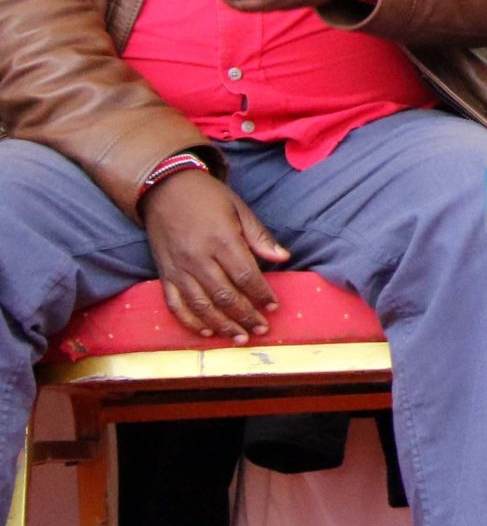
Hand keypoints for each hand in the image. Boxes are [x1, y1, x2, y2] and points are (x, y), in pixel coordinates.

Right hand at [140, 169, 290, 341]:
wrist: (163, 188)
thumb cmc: (207, 197)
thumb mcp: (239, 209)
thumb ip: (260, 237)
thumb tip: (284, 258)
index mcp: (221, 240)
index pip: (246, 276)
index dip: (261, 294)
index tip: (274, 306)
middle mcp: (198, 258)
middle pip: (225, 296)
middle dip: (246, 316)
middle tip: (262, 329)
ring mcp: (178, 268)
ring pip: (201, 305)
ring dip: (222, 325)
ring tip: (240, 337)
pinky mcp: (163, 273)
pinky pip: (175, 304)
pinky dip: (190, 321)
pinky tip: (207, 331)